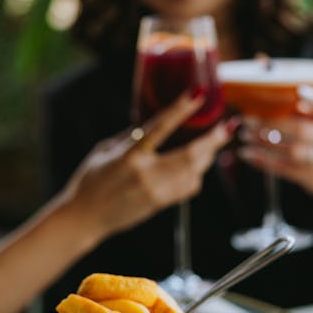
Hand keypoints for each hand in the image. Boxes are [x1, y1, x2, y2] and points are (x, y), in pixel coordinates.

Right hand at [61, 91, 230, 243]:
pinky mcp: (159, 203)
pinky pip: (188, 188)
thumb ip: (129, 136)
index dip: (181, 109)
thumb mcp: (104, 150)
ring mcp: (155, 191)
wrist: (84, 218)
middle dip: (213, 140)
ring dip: (207, 158)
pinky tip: (197, 168)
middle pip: (190, 155)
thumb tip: (150, 121)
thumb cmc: (90, 181)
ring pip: (194, 173)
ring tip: (214, 145)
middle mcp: (145, 174)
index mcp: (129, 155)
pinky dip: (197, 176)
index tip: (199, 94)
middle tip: (227, 127)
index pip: (160, 127)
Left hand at [238, 85, 312, 199]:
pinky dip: (263, 161)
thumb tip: (265, 98)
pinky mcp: (312, 176)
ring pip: (291, 151)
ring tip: (244, 136)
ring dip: (263, 144)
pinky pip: (285, 168)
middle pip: (301, 130)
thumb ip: (296, 107)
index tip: (299, 90)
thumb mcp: (312, 119)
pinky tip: (247, 154)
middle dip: (271, 124)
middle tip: (247, 120)